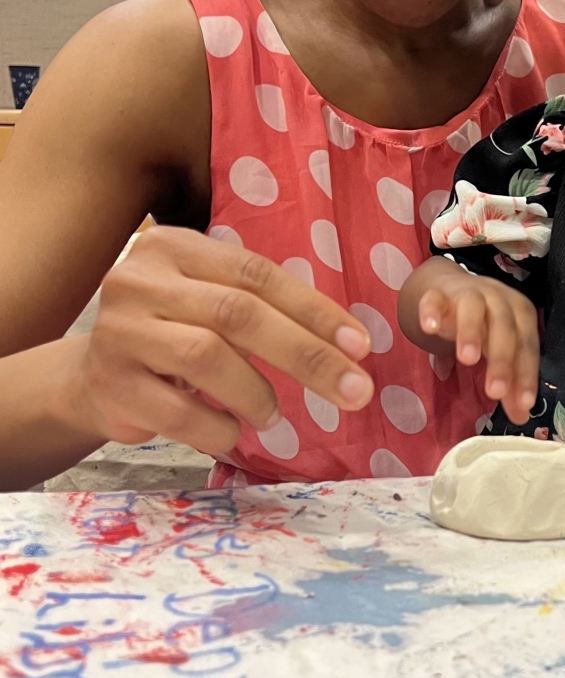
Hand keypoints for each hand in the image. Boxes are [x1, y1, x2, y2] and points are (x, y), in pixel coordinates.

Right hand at [74, 226, 374, 454]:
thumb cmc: (175, 332)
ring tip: (274, 415)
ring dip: (257, 393)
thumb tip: (349, 343)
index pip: (257, 274)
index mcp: (175, 246)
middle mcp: (140, 279)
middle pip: (239, 313)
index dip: (314, 310)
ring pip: (207, 356)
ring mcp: (118, 331)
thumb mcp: (211, 300)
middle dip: (306, 355)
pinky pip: (177, 410)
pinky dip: (217, 427)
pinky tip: (232, 431)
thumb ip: (264, 306)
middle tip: (355, 391)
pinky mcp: (109, 384)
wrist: (92, 378)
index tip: (361, 345)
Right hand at [416, 272, 538, 424]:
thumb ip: (510, 382)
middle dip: (501, 360)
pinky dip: (432, 311)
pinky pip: (435, 299)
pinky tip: (430, 328)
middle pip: (504, 327)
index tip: (524, 404)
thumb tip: (521, 417)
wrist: (454, 289)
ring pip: (473, 308)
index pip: (527, 345)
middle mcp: (498, 300)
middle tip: (494, 392)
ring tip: (467, 360)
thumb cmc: (485, 326)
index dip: (527, 374)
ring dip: (472, 332)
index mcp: (520, 314)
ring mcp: (469, 293)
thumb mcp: (499, 351)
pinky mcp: (439, 293)